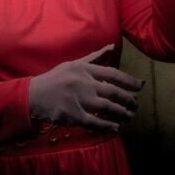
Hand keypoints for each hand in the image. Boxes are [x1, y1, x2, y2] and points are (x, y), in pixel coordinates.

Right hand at [28, 44, 144, 131]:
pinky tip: (115, 128)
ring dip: (122, 114)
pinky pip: (95, 122)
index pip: (113, 74)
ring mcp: (78, 100)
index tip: (141, 86)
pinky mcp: (73, 115)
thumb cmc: (56, 79)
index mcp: (84, 70)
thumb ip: (95, 57)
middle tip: (136, 105)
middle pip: (113, 92)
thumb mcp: (74, 64)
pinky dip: (107, 126)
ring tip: (129, 117)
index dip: (129, 81)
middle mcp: (83, 83)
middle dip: (128, 100)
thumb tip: (112, 46)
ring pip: (107, 108)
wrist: (33, 95)